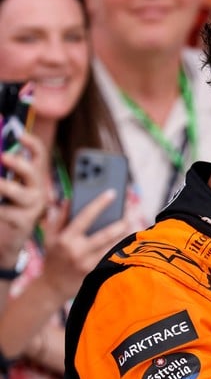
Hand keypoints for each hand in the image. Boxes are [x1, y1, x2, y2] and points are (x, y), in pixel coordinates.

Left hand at [0, 132, 48, 266]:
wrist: (3, 244)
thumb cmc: (4, 211)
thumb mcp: (4, 188)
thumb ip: (3, 173)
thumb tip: (1, 154)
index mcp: (32, 179)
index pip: (39, 157)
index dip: (32, 144)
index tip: (20, 135)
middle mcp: (37, 191)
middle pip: (33, 172)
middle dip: (18, 163)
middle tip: (3, 157)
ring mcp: (32, 207)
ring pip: (16, 191)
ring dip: (1, 186)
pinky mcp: (23, 222)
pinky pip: (4, 210)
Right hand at [39, 190, 128, 300]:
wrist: (52, 287)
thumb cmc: (54, 256)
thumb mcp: (51, 236)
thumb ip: (60, 217)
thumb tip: (71, 198)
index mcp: (65, 238)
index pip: (85, 216)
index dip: (99, 203)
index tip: (112, 192)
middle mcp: (77, 251)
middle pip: (106, 233)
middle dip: (122, 221)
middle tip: (133, 211)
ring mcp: (88, 263)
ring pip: (113, 246)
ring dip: (127, 234)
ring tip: (136, 222)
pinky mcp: (96, 273)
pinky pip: (113, 257)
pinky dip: (123, 247)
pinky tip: (132, 239)